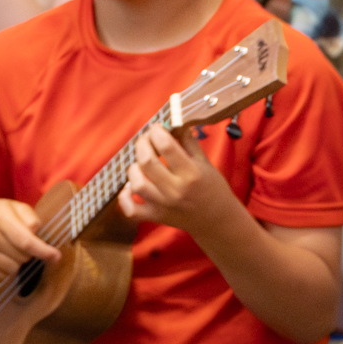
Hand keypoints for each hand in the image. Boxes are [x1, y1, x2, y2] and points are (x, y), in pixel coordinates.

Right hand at [0, 197, 59, 281]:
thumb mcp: (13, 206)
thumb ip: (31, 218)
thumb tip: (39, 239)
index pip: (26, 241)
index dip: (43, 251)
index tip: (56, 257)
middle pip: (22, 257)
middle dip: (28, 254)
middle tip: (21, 245)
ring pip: (12, 269)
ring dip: (17, 263)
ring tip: (10, 252)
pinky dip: (5, 270)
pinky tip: (0, 258)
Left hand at [121, 125, 238, 233]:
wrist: (217, 220)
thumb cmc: (212, 188)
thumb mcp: (205, 163)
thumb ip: (188, 143)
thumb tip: (174, 123)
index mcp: (192, 173)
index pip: (166, 147)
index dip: (156, 132)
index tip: (156, 127)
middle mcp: (176, 189)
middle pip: (146, 162)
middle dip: (142, 145)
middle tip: (146, 139)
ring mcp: (164, 205)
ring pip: (136, 183)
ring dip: (134, 169)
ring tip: (142, 164)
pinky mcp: (155, 216)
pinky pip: (131, 209)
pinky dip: (124, 197)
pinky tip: (130, 187)